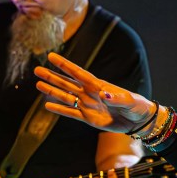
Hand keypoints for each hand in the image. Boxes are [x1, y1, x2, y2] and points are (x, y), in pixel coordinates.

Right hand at [34, 52, 153, 132]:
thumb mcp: (129, 101)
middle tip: (36, 70)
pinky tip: (47, 105)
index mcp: (99, 85)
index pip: (79, 73)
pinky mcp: (89, 118)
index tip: (51, 56)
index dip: (65, 65)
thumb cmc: (137, 106)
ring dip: (52, 91)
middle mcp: (90, 93)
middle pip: (67, 83)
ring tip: (38, 85)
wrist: (139, 121)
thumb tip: (103, 94)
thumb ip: (116, 97)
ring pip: (66, 97)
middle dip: (52, 77)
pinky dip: (60, 110)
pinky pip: (71, 113)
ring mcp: (88, 105)